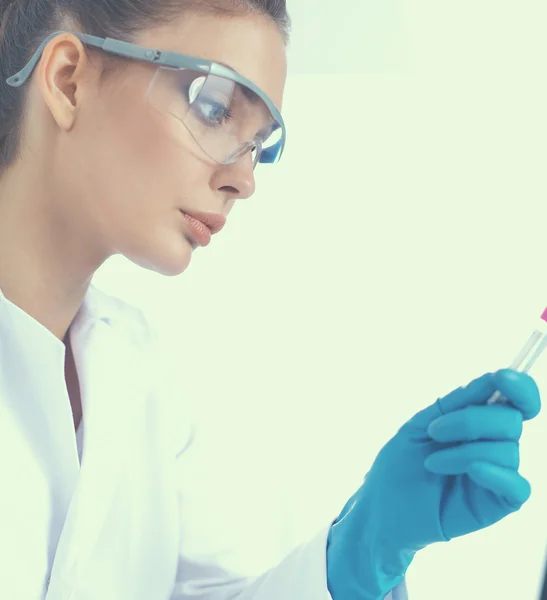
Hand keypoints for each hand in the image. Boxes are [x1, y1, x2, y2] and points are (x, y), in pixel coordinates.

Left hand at [326, 369, 540, 599]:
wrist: (384, 507)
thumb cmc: (400, 463)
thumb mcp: (420, 424)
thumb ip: (456, 403)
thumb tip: (493, 378)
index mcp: (479, 419)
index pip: (517, 399)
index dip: (520, 387)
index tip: (502, 377)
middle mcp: (495, 443)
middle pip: (511, 419)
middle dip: (471, 421)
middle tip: (434, 431)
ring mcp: (499, 473)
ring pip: (508, 450)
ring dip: (464, 451)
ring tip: (431, 463)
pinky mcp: (499, 503)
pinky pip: (518, 486)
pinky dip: (494, 473)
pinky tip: (470, 471)